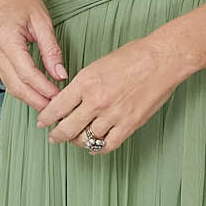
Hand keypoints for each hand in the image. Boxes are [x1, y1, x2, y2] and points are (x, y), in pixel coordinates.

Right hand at [0, 0, 64, 110]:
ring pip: (10, 86)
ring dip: (29, 98)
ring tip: (48, 106)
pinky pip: (8, 79)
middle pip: (16, 85)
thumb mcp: (42, 22)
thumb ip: (51, 50)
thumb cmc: (22, 0)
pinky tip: (37, 93)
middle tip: (54, 110)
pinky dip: (23, 89)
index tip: (59, 96)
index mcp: (7, 39)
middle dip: (36, 100)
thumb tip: (60, 74)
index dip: (43, 89)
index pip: (26, 73)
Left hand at [38, 35, 181, 152]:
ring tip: (76, 140)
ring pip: (86, 139)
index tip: (42, 122)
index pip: (57, 107)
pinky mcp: (129, 124)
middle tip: (53, 137)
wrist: (163, 59)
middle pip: (67, 128)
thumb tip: (71, 100)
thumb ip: (83, 84)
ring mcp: (113, 115)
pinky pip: (108, 145)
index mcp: (86, 82)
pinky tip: (94, 147)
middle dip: (56, 135)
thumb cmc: (134, 56)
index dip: (46, 118)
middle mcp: (96, 101)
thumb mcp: (98, 64)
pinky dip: (98, 149)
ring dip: (78, 141)